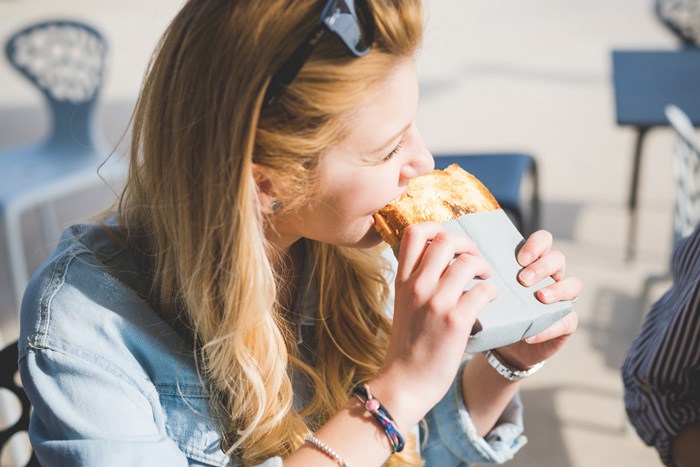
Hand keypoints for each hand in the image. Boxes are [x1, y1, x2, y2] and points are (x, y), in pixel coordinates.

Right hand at [371, 223, 497, 426]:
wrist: (406, 380)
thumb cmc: (409, 343)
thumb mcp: (404, 304)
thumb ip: (416, 279)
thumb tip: (438, 257)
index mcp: (403, 280)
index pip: (414, 233)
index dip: (436, 228)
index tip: (448, 243)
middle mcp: (417, 286)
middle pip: (446, 240)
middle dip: (467, 244)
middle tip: (473, 259)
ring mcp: (436, 302)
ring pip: (469, 262)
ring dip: (483, 267)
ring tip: (485, 279)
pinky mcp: (456, 321)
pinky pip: (483, 290)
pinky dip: (491, 292)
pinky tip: (489, 300)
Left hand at [496, 230, 580, 369]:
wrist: (502, 345)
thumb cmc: (494, 310)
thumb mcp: (488, 291)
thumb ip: (483, 276)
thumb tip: (460, 262)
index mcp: (532, 262)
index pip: (543, 240)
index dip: (536, 244)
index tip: (519, 258)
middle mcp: (550, 276)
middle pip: (558, 258)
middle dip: (542, 266)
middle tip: (523, 278)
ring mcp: (562, 297)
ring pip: (573, 284)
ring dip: (557, 289)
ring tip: (539, 297)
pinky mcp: (566, 321)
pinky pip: (567, 320)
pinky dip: (549, 327)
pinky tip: (531, 334)